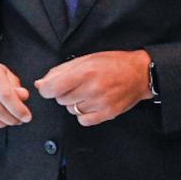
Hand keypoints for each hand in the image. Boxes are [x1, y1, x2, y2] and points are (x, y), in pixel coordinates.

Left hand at [33, 50, 152, 126]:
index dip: (46, 89)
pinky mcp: (107, 114)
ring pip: (71, 110)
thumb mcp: (85, 59)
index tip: (49, 87)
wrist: (139, 73)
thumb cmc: (112, 63)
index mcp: (84, 72)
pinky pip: (83, 120)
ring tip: (87, 93)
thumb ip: (60, 72)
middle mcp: (92, 89)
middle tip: (76, 86)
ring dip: (74, 103)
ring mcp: (100, 103)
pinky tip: (91, 103)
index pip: (51, 89)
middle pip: (60, 99)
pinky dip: (83, 114)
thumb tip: (41, 84)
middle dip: (63, 93)